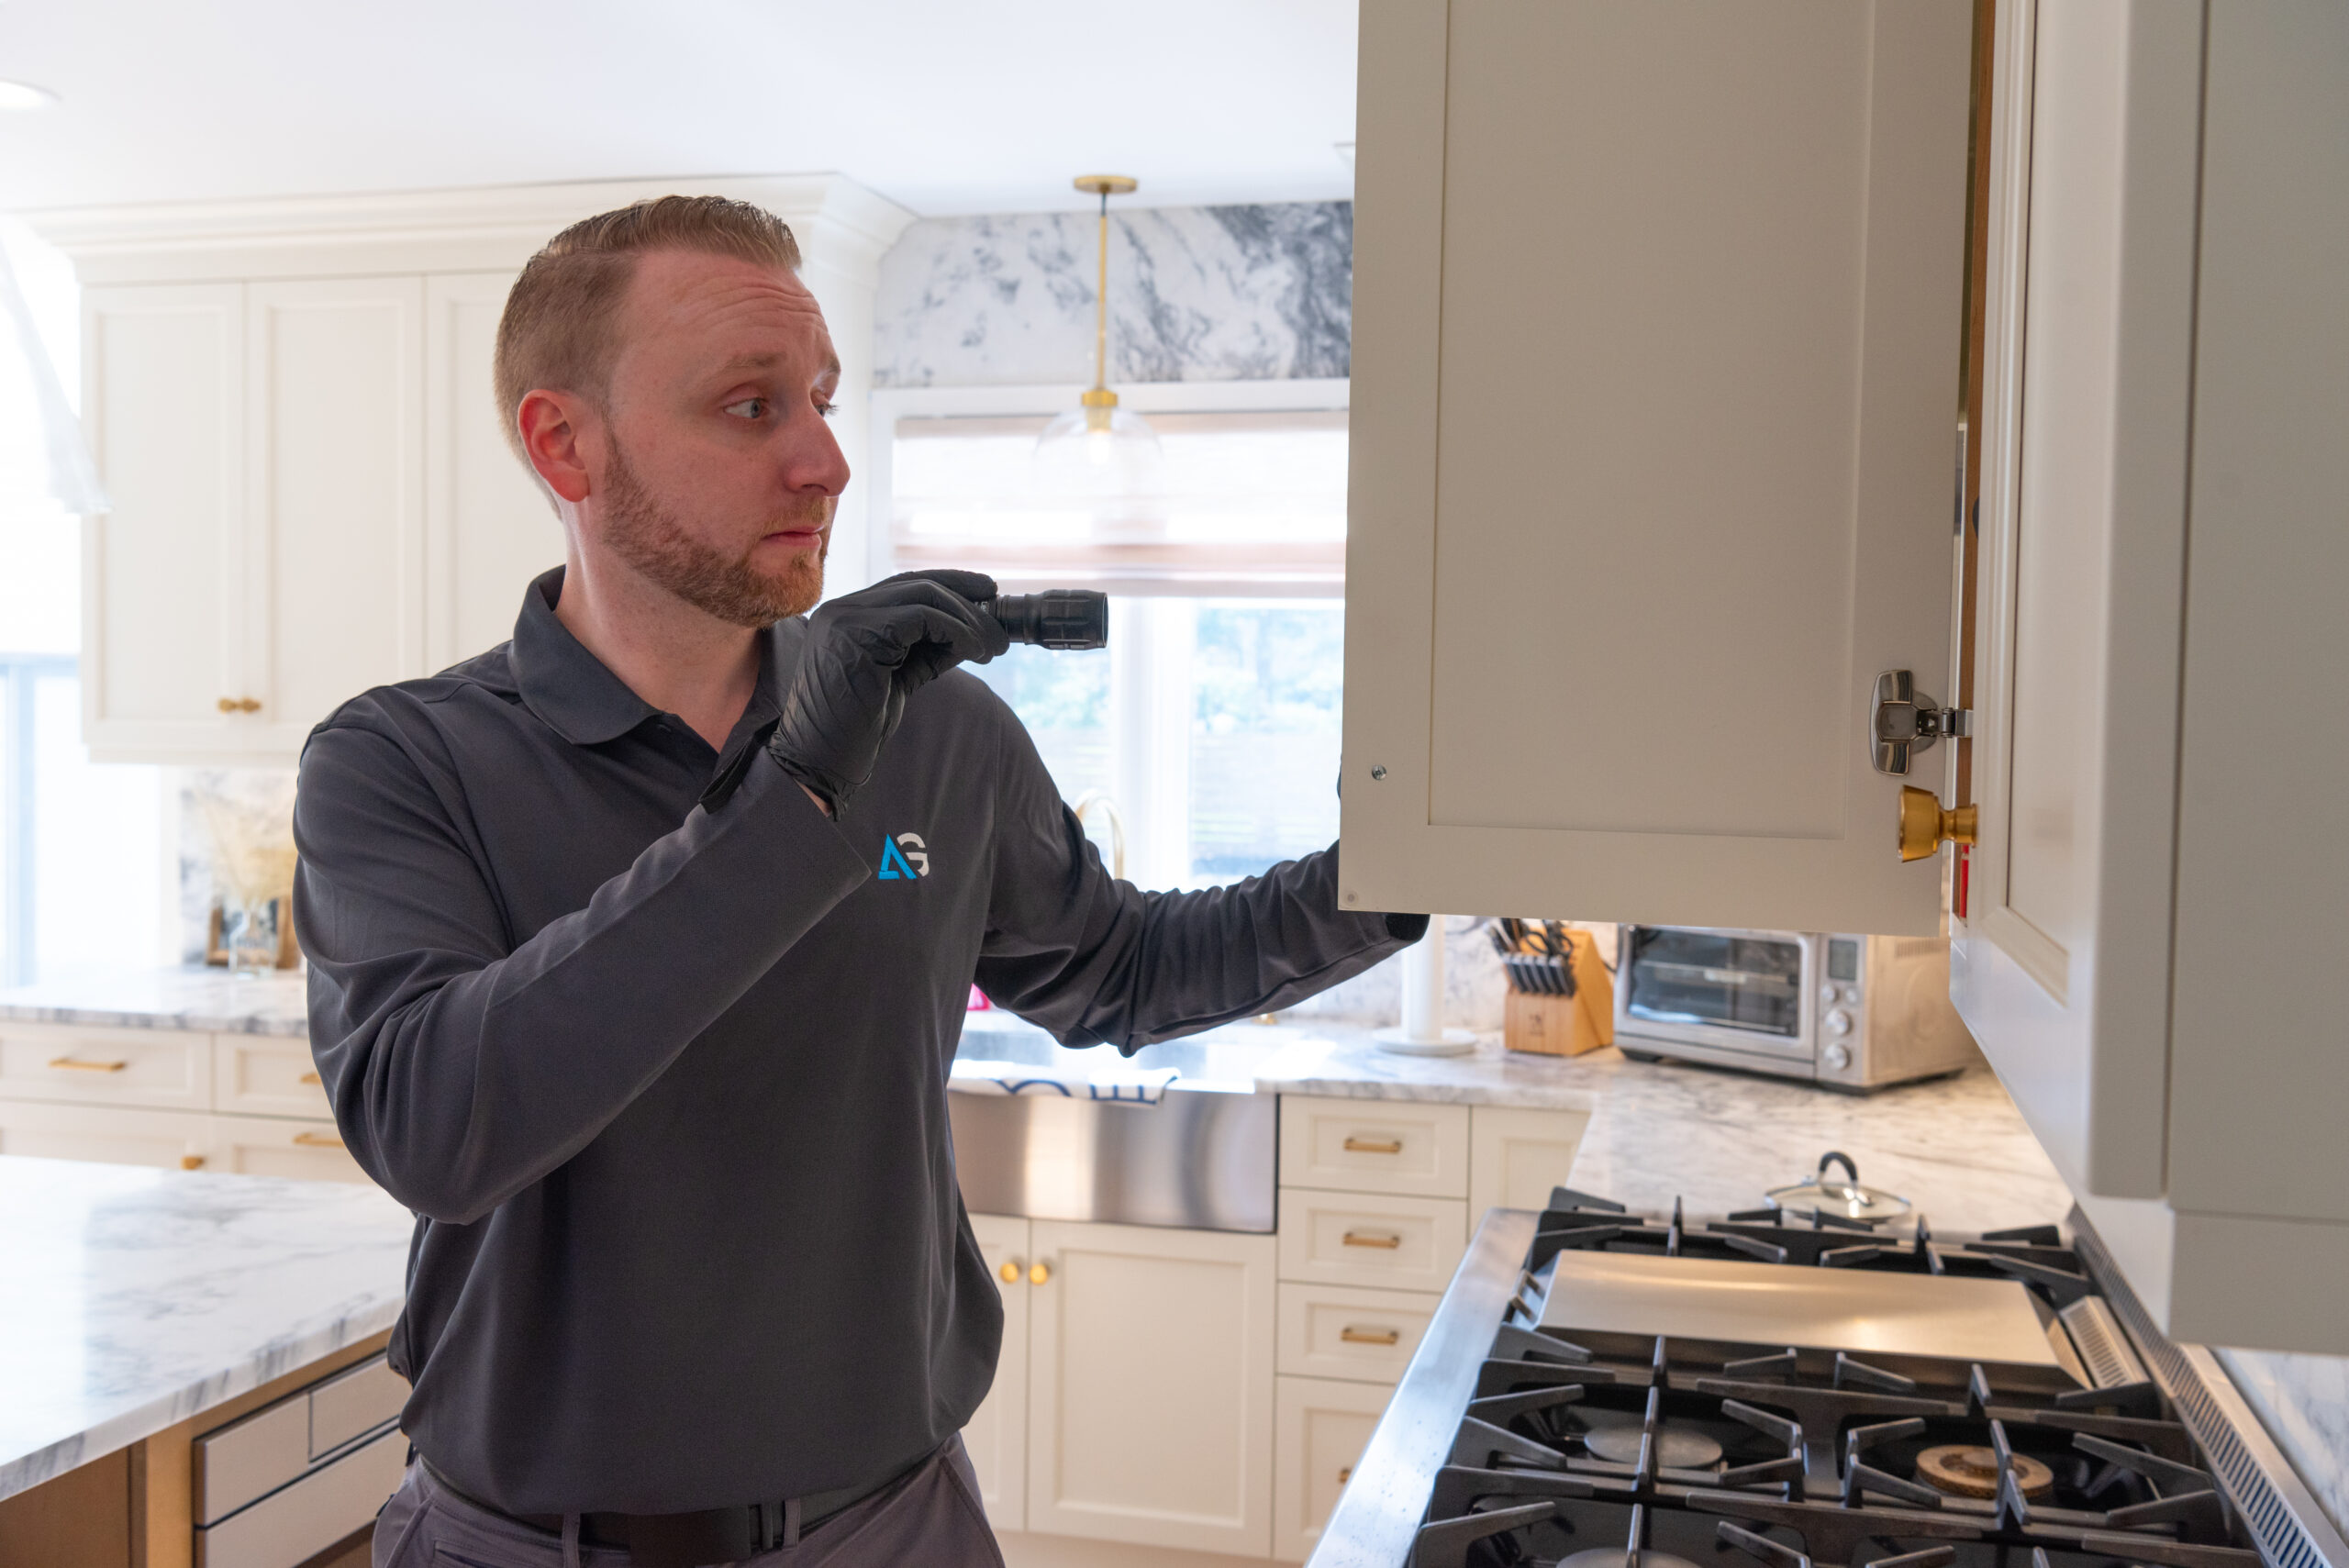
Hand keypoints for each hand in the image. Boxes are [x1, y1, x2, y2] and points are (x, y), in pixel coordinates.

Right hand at [769, 570, 1009, 812]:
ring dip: (969, 620)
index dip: (952, 584)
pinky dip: (957, 631)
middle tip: (1001, 631)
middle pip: (919, 584)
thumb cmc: (855, 730)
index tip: (988, 594)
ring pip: (924, 596)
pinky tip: (974, 652)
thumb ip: (927, 652)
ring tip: (994, 648)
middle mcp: (843, 608)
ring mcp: (846, 617)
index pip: (906, 585)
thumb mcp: (900, 679)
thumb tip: (972, 634)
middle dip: (968, 601)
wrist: (819, 761)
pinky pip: (922, 617)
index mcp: (847, 616)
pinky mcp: (858, 632)